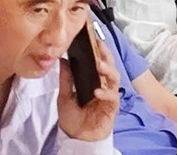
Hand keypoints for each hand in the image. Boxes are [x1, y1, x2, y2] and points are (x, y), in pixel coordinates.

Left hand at [55, 26, 121, 141]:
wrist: (76, 138)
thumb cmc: (72, 117)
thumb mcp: (64, 96)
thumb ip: (66, 79)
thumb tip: (63, 60)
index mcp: (93, 80)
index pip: (98, 61)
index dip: (98, 50)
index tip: (93, 37)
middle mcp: (103, 85)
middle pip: (109, 66)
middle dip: (106, 55)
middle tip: (99, 45)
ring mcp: (108, 96)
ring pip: (114, 78)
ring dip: (107, 70)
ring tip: (98, 65)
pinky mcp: (111, 108)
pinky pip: (112, 98)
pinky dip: (106, 93)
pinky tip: (97, 90)